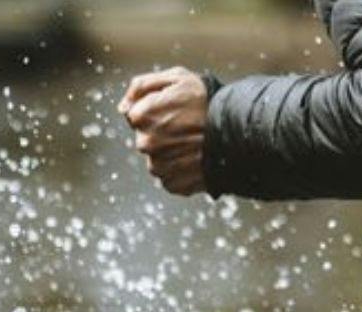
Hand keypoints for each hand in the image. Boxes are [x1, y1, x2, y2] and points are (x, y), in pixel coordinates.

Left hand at [119, 67, 209, 195]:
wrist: (239, 133)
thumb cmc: (207, 102)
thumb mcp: (176, 78)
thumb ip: (141, 86)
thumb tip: (122, 108)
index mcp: (142, 115)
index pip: (134, 115)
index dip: (154, 110)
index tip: (174, 111)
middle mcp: (146, 143)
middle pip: (145, 139)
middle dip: (160, 133)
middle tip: (186, 128)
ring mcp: (160, 166)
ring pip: (156, 159)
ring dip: (170, 153)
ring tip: (193, 145)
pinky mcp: (173, 184)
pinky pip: (170, 178)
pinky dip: (180, 171)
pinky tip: (195, 160)